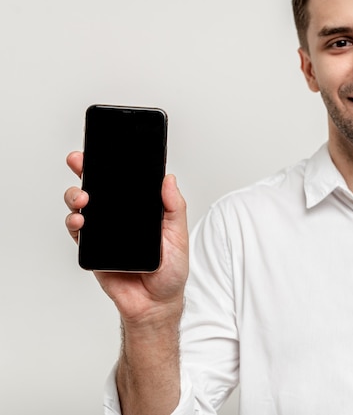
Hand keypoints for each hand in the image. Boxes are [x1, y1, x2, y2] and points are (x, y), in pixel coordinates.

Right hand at [64, 151, 188, 324]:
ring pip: (82, 206)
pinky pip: (78, 232)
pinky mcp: (93, 249)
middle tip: (80, 160)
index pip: (124, 181)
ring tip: (83, 198)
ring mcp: (104, 232)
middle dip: (85, 170)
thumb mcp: (178, 235)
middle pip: (98, 187)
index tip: (105, 147)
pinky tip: (79, 220)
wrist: (156, 304)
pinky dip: (74, 223)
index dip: (113, 164)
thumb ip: (173, 208)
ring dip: (76, 196)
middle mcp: (120, 216)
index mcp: (140, 209)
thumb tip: (168, 179)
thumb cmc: (170, 270)